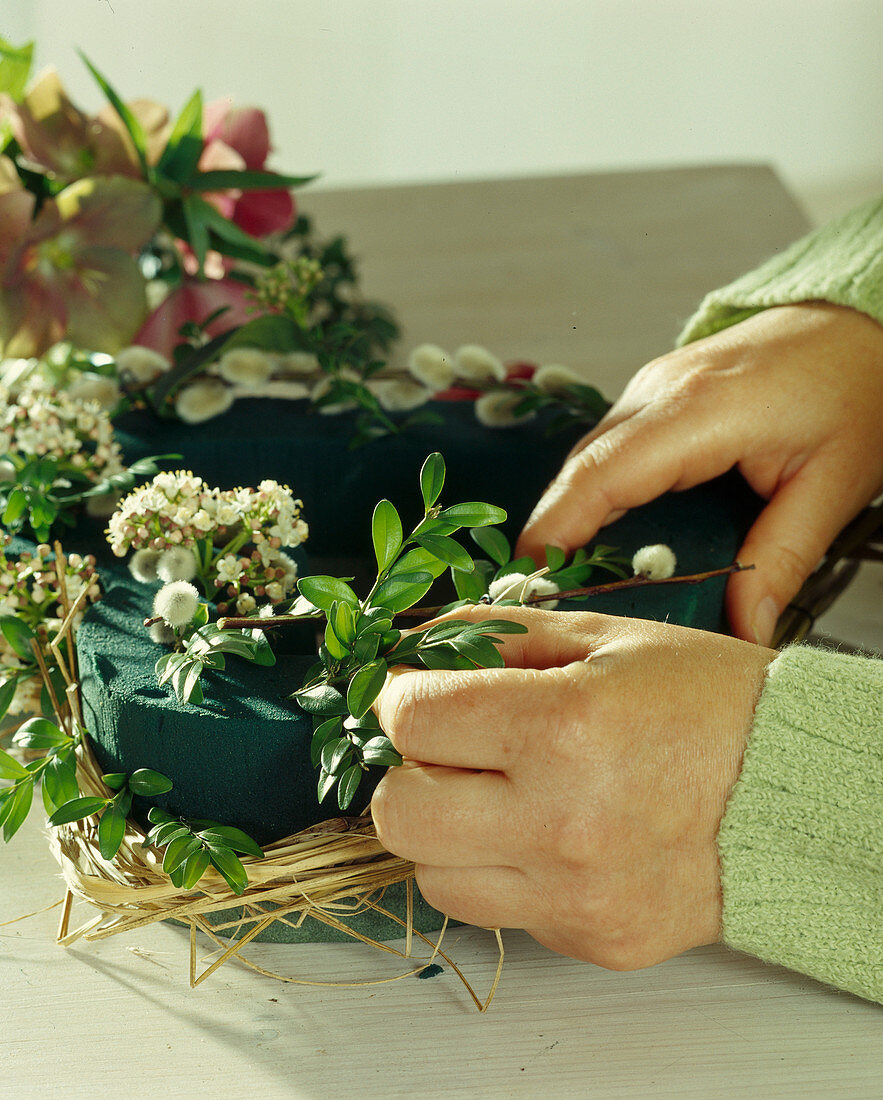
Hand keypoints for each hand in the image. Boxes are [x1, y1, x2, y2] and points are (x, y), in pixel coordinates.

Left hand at [371, 604, 774, 969]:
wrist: (801, 792)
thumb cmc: (713, 704)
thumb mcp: (606, 635)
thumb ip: (497, 635)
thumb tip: (416, 648)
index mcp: (564, 727)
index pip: (412, 720)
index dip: (401, 699)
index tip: (417, 695)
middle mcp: (563, 822)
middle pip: (398, 814)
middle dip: (407, 771)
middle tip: (446, 750)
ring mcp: (576, 894)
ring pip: (433, 877)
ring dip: (446, 831)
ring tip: (501, 795)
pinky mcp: (592, 940)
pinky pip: (499, 912)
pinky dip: (502, 872)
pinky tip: (550, 835)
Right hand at [517, 303, 882, 642]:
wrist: (862, 325)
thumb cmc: (858, 390)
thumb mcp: (834, 485)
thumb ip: (781, 559)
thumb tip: (745, 629)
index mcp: (700, 410)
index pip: (601, 474)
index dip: (557, 528)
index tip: (530, 578)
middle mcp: (661, 390)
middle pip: (580, 468)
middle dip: (552, 532)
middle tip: (541, 594)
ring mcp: (654, 385)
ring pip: (588, 457)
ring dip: (571, 513)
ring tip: (566, 574)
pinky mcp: (657, 391)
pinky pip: (608, 446)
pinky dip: (595, 490)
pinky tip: (604, 533)